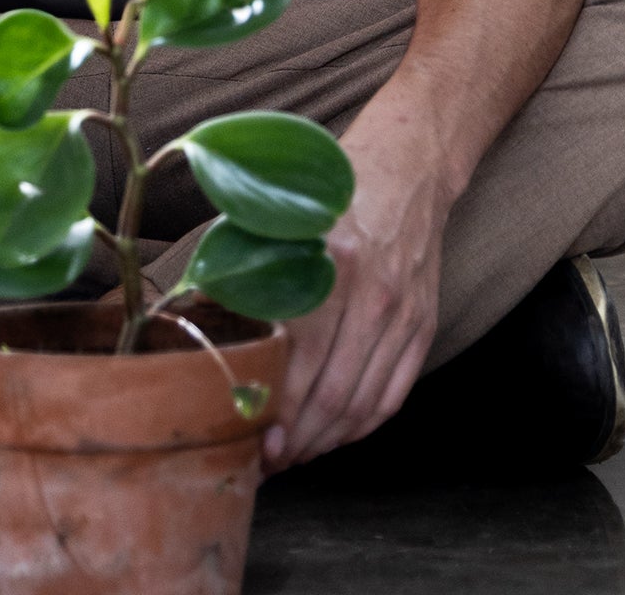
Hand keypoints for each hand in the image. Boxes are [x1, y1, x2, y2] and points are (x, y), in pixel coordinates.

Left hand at [263, 66, 455, 471]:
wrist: (411, 166)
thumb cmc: (334, 186)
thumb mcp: (287, 213)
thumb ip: (250, 261)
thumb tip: (201, 313)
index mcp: (334, 262)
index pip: (301, 360)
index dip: (274, 409)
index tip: (246, 435)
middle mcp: (375, 294)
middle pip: (332, 395)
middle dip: (295, 439)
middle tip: (264, 459)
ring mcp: (404, 314)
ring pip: (363, 404)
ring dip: (325, 442)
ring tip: (292, 454)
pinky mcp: (424, 325)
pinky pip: (392, 395)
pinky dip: (361, 426)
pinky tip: (333, 435)